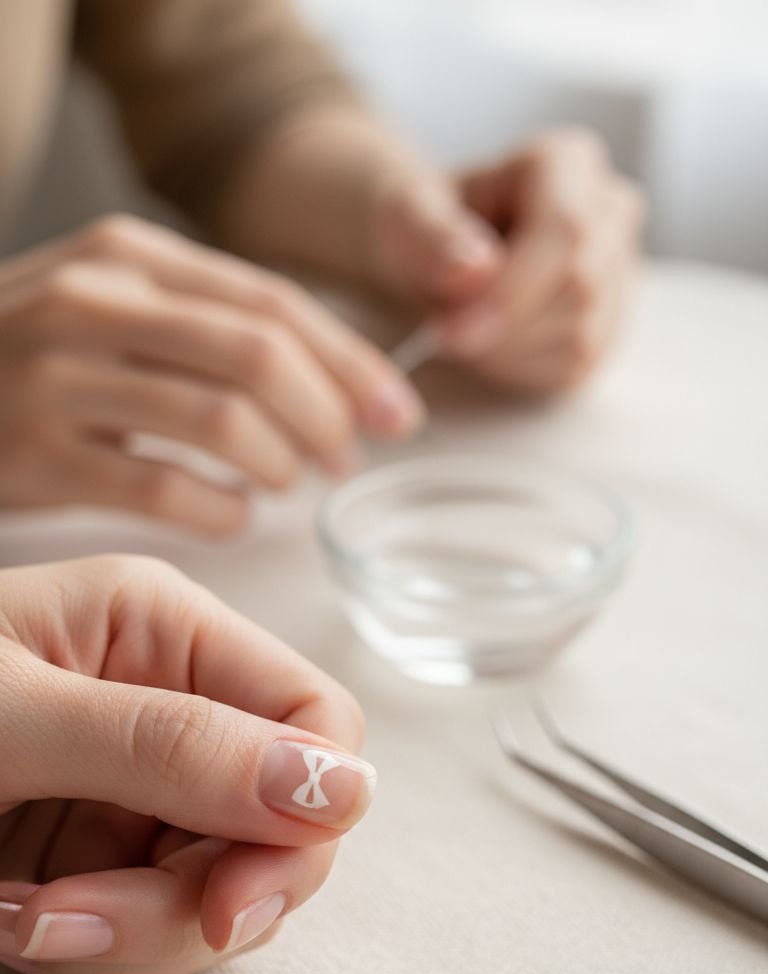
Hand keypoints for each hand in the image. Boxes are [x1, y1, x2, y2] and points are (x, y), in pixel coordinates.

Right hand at [0, 214, 423, 534]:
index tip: (400, 411)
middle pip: (258, 356)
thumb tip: (342, 380)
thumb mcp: (119, 309)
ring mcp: (61, 377)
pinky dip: (220, 510)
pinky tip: (233, 516)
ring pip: (218, 419)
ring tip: (286, 483)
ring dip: (278, 464)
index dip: (352, 363)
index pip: (273, 303)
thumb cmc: (40, 360)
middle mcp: (96, 302)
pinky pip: (161, 488)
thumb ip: (213, 327)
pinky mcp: (40, 454)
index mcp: (131, 255)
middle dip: (327, 416)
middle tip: (345, 459)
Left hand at [0, 555, 373, 973]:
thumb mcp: (11, 719)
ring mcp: (140, 792)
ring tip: (9, 917)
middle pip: (276, 832)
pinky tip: (6, 921)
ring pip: (219, 900)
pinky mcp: (103, 861)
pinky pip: (150, 936)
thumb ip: (173, 746)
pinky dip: (88, 952)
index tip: (233, 903)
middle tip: (72, 924)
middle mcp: (173, 709)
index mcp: (166, 633)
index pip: (315, 723)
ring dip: (124, 938)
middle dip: (187, 903)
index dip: (303, 817)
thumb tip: (341, 788)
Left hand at [369, 129, 643, 391]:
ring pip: (581, 335)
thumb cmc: (424, 228)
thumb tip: (474, 270)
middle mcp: (609, 210)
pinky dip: (521, 371)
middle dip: (503, 330)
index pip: (565, 230)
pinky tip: (490, 348)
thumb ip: (430, 236)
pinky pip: (577, 366)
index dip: (511, 292)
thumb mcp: (405, 218)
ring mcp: (619, 270)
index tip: (450, 332)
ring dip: (508, 354)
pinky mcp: (610, 324)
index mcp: (567, 162)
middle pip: (580, 288)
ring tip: (464, 332)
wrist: (436, 258)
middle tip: (442, 339)